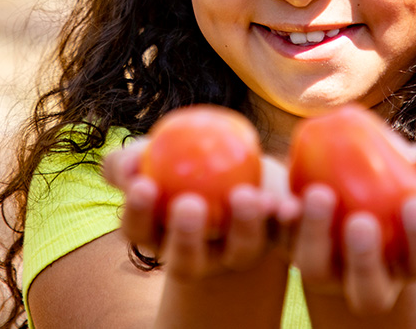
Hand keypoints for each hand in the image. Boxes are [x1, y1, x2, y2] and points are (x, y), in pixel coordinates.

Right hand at [104, 138, 299, 280]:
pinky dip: (285, 219)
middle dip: (186, 237)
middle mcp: (196, 256)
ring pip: (240, 252)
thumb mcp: (151, 153)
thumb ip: (128, 159)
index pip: (138, 230)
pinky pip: (283, 235)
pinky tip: (287, 203)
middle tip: (189, 204)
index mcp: (158, 235)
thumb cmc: (181, 159)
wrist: (238, 164)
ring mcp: (237, 255)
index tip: (143, 184)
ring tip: (244, 195)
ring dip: (243, 226)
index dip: (138, 213)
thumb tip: (128, 167)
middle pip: (185, 261)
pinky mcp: (276, 244)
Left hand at [290, 139, 415, 315]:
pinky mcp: (289, 246)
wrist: (354, 174)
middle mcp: (370, 278)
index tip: (415, 204)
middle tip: (361, 221)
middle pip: (368, 290)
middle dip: (364, 260)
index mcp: (414, 263)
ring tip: (317, 194)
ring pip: (317, 272)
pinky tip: (277, 198)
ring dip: (314, 237)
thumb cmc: (406, 176)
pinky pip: (278, 241)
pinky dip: (275, 221)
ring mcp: (327, 268)